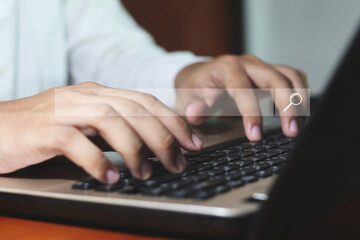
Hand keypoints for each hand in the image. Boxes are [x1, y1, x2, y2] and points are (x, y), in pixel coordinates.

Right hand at [0, 82, 201, 182]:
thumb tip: (148, 146)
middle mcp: (83, 96)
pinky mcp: (42, 130)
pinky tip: (110, 179)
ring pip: (110, 121)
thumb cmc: (40, 129)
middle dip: (163, 136)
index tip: (192, 142)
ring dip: (134, 149)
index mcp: (96, 93)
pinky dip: (97, 162)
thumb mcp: (82, 122)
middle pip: (134, 109)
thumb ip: (111, 128)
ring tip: (147, 173)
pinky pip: (76, 143)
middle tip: (179, 162)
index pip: (144, 100)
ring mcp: (62, 110)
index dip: (172, 120)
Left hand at [175, 54, 307, 140]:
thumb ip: (191, 106)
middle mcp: (247, 63)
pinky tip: (300, 114)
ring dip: (299, 100)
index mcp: (226, 68)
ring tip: (298, 127)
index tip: (255, 136)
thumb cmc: (195, 88)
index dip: (251, 112)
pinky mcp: (270, 71)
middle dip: (286, 106)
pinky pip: (293, 77)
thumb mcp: (187, 98)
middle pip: (275, 78)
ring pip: (290, 76)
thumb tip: (195, 113)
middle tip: (290, 133)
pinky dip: (300, 93)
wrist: (201, 75)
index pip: (243, 89)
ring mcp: (261, 65)